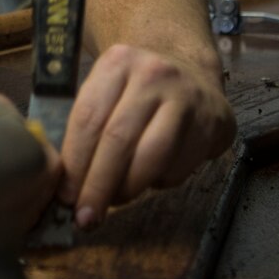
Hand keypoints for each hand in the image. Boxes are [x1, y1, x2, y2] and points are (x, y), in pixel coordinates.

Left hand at [57, 43, 235, 227]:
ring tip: (114, 201)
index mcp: (118, 62)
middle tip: (85, 216)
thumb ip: (86, 127)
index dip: (75, 163)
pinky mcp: (213, 122)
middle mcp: (153, 74)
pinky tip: (150, 177)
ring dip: (128, 189)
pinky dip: (159, 182)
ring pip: (152, 157)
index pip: (88, 118)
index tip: (65, 195)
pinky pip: (179, 166)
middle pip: (118, 139)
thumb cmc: (136, 91)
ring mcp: (187, 97)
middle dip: (98, 186)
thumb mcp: (107, 89)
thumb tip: (67, 184)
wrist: (191, 72)